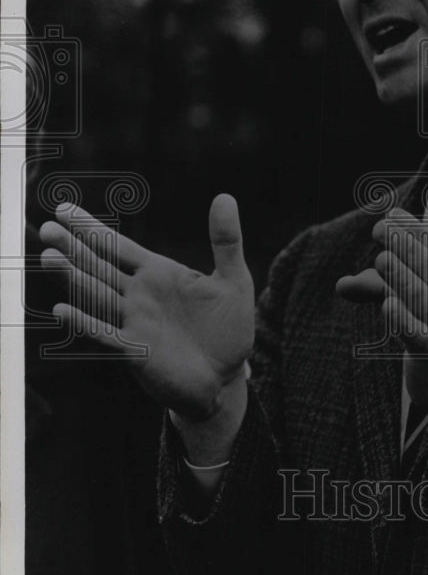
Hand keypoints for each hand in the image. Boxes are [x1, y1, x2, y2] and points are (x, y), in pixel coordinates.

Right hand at [39, 194, 254, 424]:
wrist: (226, 378)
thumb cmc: (228, 329)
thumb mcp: (234, 281)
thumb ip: (226, 241)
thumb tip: (225, 196)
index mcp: (159, 273)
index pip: (118, 246)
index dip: (91, 228)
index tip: (63, 209)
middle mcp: (139, 295)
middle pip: (99, 266)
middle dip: (73, 247)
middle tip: (46, 228)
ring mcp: (134, 322)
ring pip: (96, 295)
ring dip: (73, 278)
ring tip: (48, 257)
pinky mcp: (136, 351)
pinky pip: (105, 334)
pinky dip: (85, 322)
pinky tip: (63, 310)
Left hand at [338, 209, 427, 447]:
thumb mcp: (412, 310)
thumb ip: (380, 293)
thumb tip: (341, 284)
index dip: (419, 230)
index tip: (393, 214)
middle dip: (410, 246)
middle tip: (381, 229)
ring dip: (404, 277)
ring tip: (381, 259)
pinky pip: (421, 338)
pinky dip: (403, 320)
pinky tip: (386, 305)